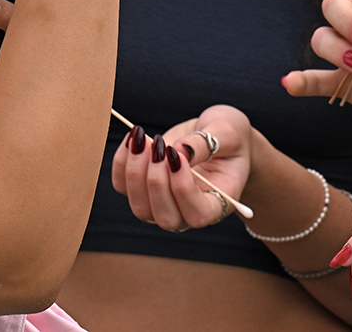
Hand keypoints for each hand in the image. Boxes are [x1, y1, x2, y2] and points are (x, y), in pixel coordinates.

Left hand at [111, 105, 251, 230]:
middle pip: (165, 217)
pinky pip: (123, 186)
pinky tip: (133, 139)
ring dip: (136, 172)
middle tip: (160, 145)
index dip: (183, 191)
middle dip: (156, 182)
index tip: (178, 157)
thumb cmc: (229, 137)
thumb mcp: (227, 133)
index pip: (198, 215)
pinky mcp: (144, 189)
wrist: (219, 136)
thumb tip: (180, 150)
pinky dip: (122, 164)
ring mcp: (163, 204)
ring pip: (140, 207)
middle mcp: (188, 212)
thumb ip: (207, 144)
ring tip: (144, 138)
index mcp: (218, 203)